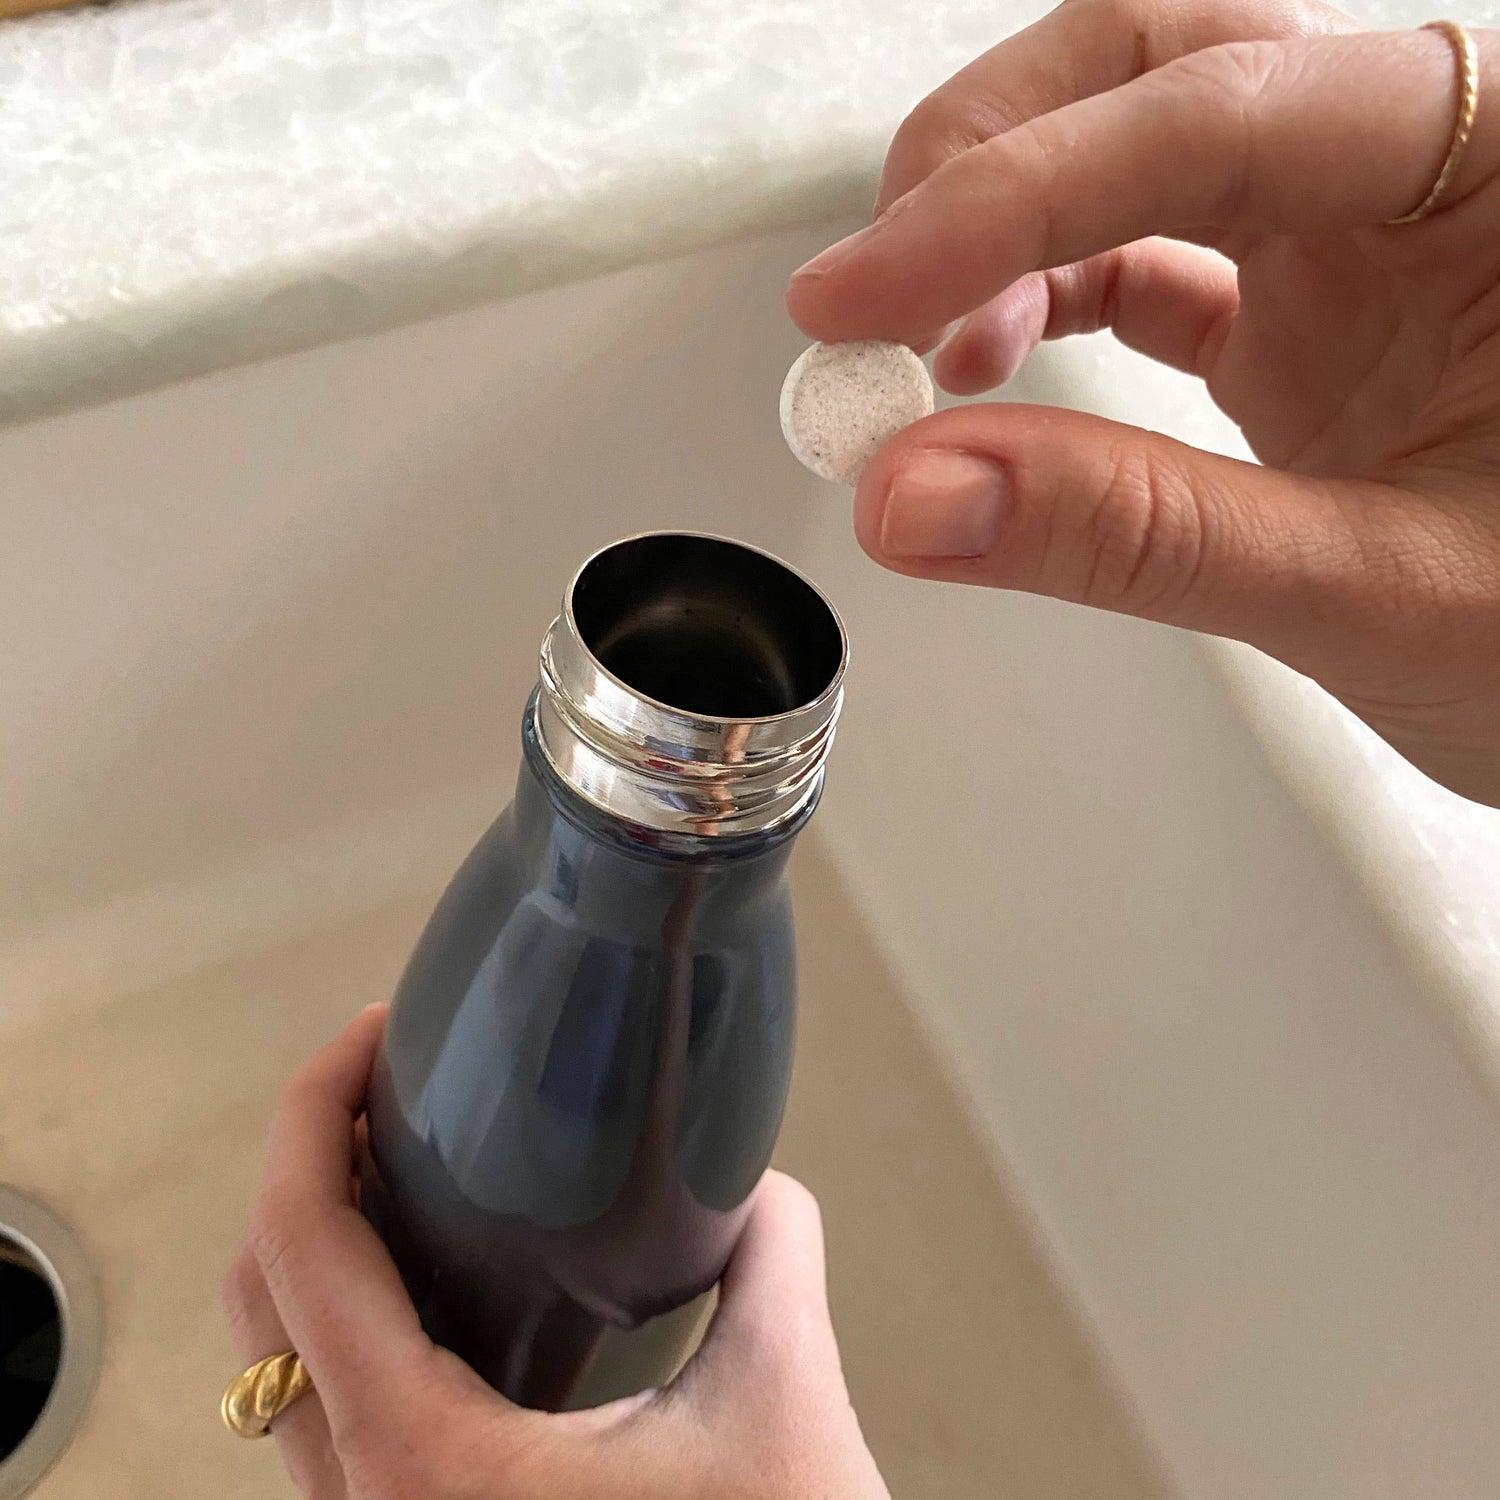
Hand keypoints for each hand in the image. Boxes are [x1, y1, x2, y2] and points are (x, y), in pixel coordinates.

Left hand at [222, 1006, 887, 1499]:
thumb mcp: (780, 1409)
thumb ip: (772, 1260)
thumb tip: (758, 1184)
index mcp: (426, 1465)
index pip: (302, 1250)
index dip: (314, 1113)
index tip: (373, 1036)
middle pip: (263, 1296)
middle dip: (312, 1161)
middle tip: (391, 1079)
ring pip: (284, 1362)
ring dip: (326, 1240)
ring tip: (409, 1154)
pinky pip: (333, 1411)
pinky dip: (357, 1315)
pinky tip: (443, 1273)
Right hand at [787, 0, 1499, 805]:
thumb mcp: (1380, 590)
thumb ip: (1142, 536)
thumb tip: (924, 493)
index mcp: (1495, 170)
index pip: (1215, 115)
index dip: (1010, 198)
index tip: (862, 293)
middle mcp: (1423, 171)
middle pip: (1167, 57)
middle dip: (997, 152)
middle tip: (878, 279)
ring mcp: (1360, 238)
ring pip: (1142, 138)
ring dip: (1004, 221)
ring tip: (915, 341)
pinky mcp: (1308, 313)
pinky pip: (1151, 255)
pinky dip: (1044, 296)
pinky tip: (989, 360)